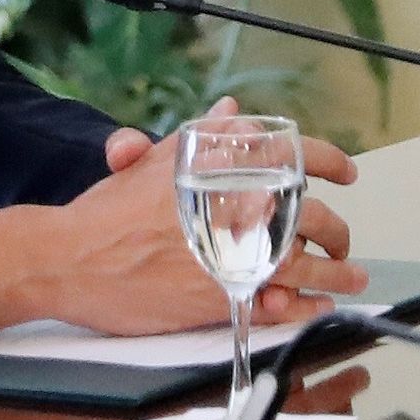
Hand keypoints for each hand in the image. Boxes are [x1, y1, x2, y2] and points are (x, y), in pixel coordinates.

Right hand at [0, 98, 363, 336]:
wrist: (71, 259)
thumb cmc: (105, 213)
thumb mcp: (152, 161)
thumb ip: (202, 137)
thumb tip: (232, 112)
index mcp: (226, 172)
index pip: (299, 156)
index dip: (331, 161)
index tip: (343, 172)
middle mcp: (241, 211)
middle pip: (317, 217)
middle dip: (337, 230)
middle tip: (338, 238)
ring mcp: (240, 257)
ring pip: (312, 266)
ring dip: (339, 274)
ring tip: (348, 277)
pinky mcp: (231, 298)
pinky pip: (289, 306)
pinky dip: (310, 307)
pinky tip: (318, 305)